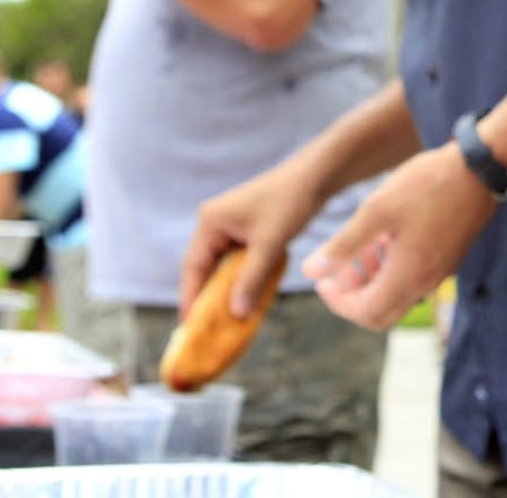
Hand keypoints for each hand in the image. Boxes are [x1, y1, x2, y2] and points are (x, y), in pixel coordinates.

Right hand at [180, 164, 320, 319]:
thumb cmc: (290, 202)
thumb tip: (235, 313)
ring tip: (229, 320)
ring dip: (230, 290)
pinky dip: (246, 278)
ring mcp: (232, 226)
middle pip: (207, 268)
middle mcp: (216, 223)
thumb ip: (251, 279)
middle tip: (208, 329)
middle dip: (210, 297)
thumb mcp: (270, 244)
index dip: (191, 296)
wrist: (317, 176)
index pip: (194, 266)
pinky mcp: (249, 230)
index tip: (189, 325)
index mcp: (211, 222)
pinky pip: (241, 261)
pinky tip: (251, 298)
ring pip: (226, 266)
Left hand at [301, 143, 495, 329]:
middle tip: (337, 269)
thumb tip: (310, 271)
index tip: (323, 278)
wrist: (480, 168)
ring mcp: (440, 271)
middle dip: (353, 296)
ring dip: (372, 281)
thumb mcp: (377, 210)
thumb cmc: (428, 185)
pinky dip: (392, 269)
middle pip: (382, 312)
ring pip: (397, 295)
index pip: (365, 313)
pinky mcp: (447, 258)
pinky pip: (413, 278)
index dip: (338, 302)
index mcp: (408, 275)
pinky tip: (386, 238)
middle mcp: (426, 281)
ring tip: (360, 246)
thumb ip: (344, 245)